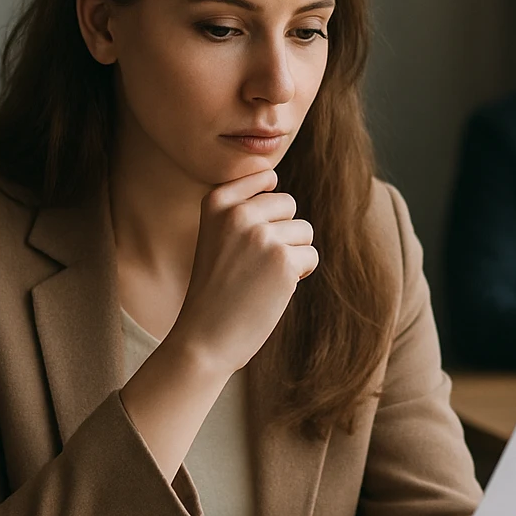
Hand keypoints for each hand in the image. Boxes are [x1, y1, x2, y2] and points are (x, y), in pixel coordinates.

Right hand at [163, 168, 316, 374]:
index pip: (265, 177)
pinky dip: (299, 274)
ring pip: (304, 231)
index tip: (246, 236)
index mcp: (216, 202)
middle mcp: (238, 214)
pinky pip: (310, 256)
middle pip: (288, 204)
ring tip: (262, 277)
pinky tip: (273, 290)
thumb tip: (273, 178)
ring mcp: (261, 236)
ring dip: (292, 255)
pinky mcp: (284, 261)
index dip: (266, 209)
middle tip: (254, 264)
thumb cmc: (215, 288)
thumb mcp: (216, 235)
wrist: (205, 338)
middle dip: (282, 232)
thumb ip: (240, 206)